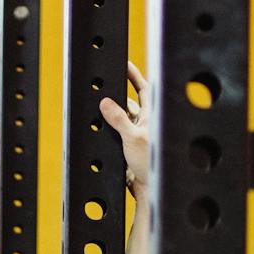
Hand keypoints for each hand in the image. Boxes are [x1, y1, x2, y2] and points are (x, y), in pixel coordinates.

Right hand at [99, 59, 150, 192]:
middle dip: (117, 95)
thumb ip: (118, 119)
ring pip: (123, 118)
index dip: (134, 75)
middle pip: (130, 101)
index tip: (124, 64)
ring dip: (113, 115)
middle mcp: (147, 123)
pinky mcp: (131, 147)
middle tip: (104, 87)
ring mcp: (139, 134)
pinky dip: (110, 130)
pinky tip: (103, 129)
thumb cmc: (151, 163)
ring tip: (101, 112)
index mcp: (153, 115)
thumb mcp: (132, 137)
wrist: (151, 189)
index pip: (144, 88)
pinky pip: (118, 133)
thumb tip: (106, 102)